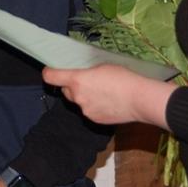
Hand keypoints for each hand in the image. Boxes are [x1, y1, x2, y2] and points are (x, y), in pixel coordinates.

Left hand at [42, 64, 174, 127]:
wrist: (138, 99)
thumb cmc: (123, 77)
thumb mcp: (102, 66)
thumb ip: (87, 72)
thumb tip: (81, 75)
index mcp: (77, 80)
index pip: (51, 77)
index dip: (49, 72)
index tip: (50, 70)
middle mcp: (77, 97)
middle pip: (66, 91)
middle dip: (72, 86)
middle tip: (87, 80)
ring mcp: (85, 110)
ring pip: (78, 102)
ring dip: (85, 97)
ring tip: (103, 92)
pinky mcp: (94, 120)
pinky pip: (89, 110)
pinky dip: (94, 106)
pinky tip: (108, 102)